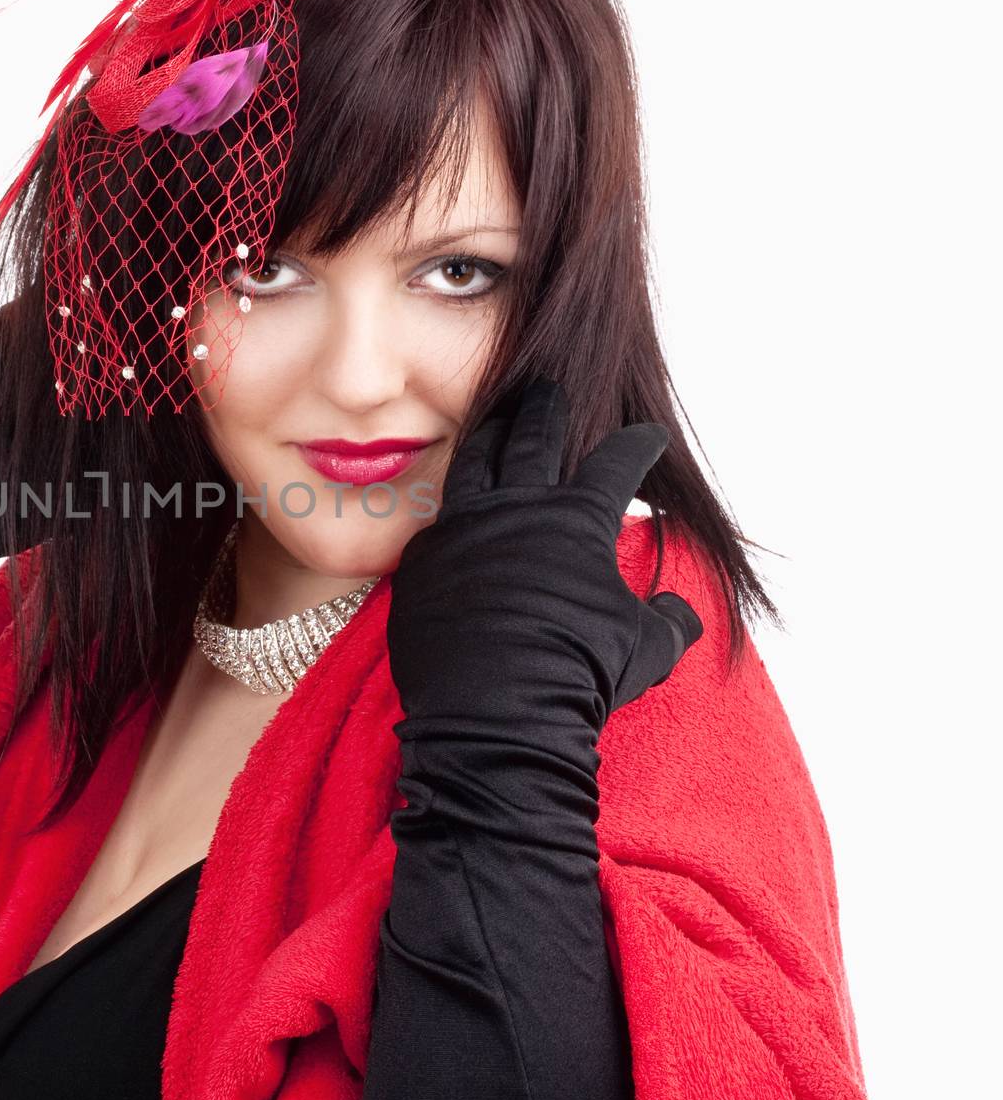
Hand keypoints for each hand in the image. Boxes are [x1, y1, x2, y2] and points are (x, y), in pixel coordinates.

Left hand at [387, 377, 701, 738]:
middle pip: (533, 438)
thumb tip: (678, 609)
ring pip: (473, 464)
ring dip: (487, 437)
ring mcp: (462, 529)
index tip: (646, 436)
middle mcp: (517, 510)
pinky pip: (436, 525)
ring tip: (492, 421)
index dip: (637, 446)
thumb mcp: (647, 649)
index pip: (616, 464)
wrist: (495, 710)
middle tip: (546, 390)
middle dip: (545, 408)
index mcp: (577, 521)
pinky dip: (452, 513)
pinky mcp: (421, 560)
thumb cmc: (580, 675)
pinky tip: (454, 510)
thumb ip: (668, 619)